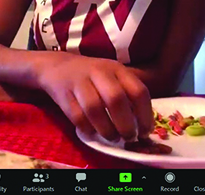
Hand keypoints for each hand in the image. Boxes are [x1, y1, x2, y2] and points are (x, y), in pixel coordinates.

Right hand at [34, 54, 153, 141]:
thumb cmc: (94, 76)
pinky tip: (94, 133)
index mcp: (118, 69)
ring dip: (107, 129)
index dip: (145, 114)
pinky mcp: (63, 94)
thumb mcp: (114, 76)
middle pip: (116, 99)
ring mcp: (80, 82)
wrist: (59, 67)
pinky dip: (88, 129)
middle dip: (125, 124)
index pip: (138, 90)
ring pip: (95, 109)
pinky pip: (77, 116)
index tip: (146, 132)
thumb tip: (143, 124)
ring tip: (114, 138)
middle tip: (129, 138)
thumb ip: (128, 94)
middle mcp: (100, 72)